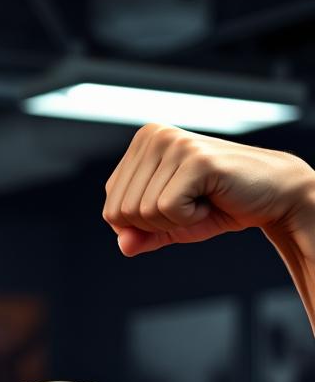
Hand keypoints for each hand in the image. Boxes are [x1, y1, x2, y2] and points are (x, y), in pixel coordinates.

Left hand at [101, 123, 314, 256]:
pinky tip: (211, 199)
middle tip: (191, 205)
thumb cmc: (217, 205)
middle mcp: (154, 137)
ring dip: (176, 221)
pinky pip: (168, 209)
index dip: (141, 224)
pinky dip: (190, 218)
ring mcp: (174, 144)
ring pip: (143, 212)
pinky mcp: (195, 159)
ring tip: (202, 199)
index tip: (175, 206)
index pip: (111, 206)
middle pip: (122, 212)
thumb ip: (140, 235)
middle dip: (157, 224)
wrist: (271, 196)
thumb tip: (123, 245)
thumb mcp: (169, 224)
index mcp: (141, 144)